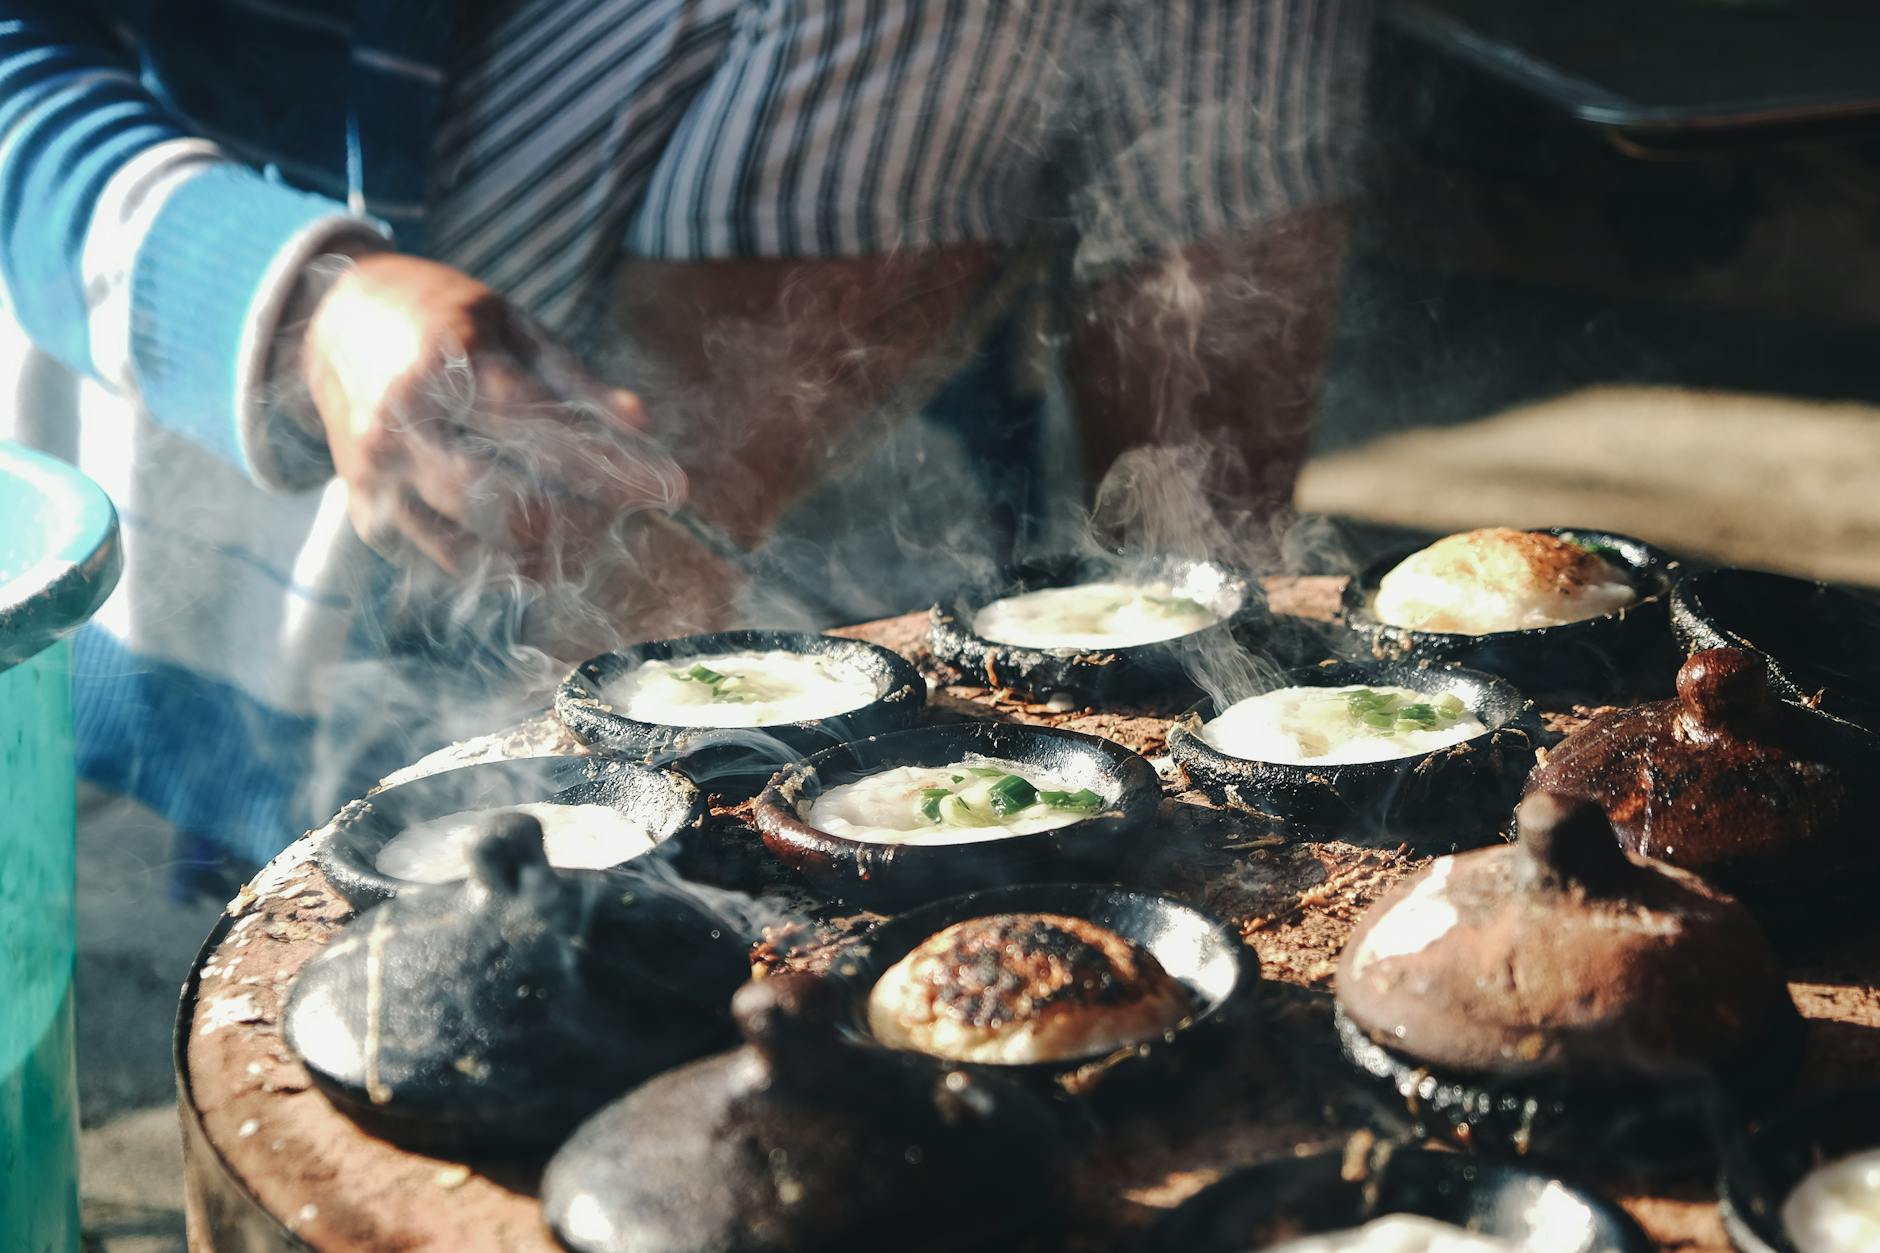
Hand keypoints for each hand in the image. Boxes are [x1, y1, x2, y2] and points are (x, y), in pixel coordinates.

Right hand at [291, 252, 686, 581]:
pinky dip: (508, 564)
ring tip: (589, 531)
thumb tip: (642, 429)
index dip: (613, 470)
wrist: (333, 328)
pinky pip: (454, 566)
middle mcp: (401, 429)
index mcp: (443, 367)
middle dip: (584, 521)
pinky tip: (539, 543)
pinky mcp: (371, 521)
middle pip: (515, 509)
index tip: (672, 489)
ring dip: (554, 553)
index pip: (542, 434)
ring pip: (485, 550)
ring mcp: (379, 482)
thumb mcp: (514, 328)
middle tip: (620, 514)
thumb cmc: (445, 323)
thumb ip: (576, 385)